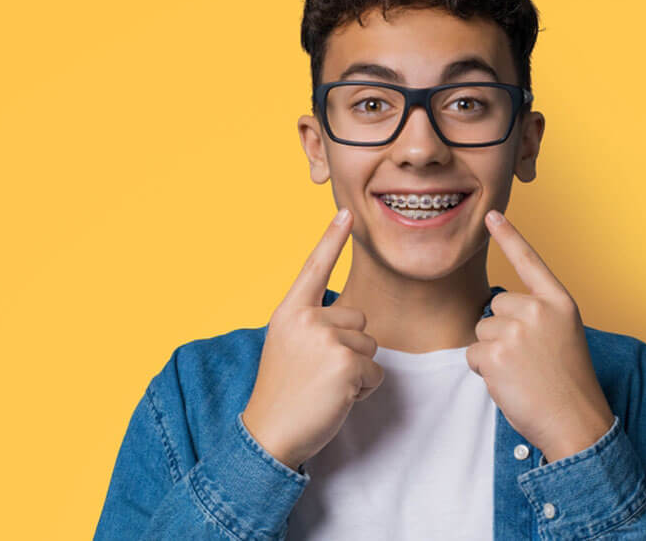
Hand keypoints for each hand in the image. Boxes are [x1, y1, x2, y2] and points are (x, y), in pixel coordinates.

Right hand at [241, 208, 384, 470]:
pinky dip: (363, 390)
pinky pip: (375, 373)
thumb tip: (350, 318)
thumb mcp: (287, 345)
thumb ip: (311, 324)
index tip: (346, 212)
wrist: (269, 434)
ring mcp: (326, 339)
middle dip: (349, 347)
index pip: (314, 267)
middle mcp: (306, 318)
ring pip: (369, 346)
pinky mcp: (345, 363)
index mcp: (289, 311)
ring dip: (357, 370)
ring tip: (324, 386)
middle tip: (318, 373)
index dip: (331, 238)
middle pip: (359, 319)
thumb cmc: (282, 393)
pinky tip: (336, 398)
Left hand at [466, 209, 615, 463]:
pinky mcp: (495, 353)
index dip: (509, 237)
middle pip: (495, 307)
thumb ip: (537, 316)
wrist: (576, 423)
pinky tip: (510, 382)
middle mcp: (538, 309)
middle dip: (501, 332)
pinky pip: (473, 355)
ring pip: (481, 331)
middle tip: (528, 360)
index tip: (491, 215)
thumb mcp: (563, 336)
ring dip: (492, 354)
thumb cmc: (569, 384)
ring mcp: (515, 330)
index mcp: (559, 302)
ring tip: (521, 373)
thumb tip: (497, 310)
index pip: (529, 262)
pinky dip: (484, 372)